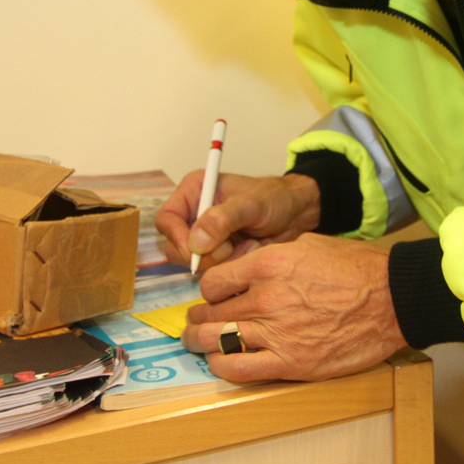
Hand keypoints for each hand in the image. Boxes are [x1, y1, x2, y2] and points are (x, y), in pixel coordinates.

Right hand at [155, 172, 320, 271]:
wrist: (296, 215)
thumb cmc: (275, 198)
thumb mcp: (251, 204)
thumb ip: (223, 219)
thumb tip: (195, 241)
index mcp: (195, 192)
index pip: (167, 218)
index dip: (176, 236)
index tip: (196, 250)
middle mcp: (194, 214)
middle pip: (175, 246)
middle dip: (201, 254)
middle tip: (230, 248)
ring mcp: (204, 237)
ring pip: (192, 263)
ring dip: (218, 262)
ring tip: (245, 246)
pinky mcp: (216, 255)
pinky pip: (210, 271)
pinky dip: (229, 267)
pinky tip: (247, 253)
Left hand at [181, 233, 407, 382]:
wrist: (392, 299)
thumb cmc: (357, 269)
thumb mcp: (309, 245)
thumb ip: (273, 257)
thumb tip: (250, 268)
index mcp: (268, 265)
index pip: (214, 282)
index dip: (209, 291)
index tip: (212, 297)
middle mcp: (266, 298)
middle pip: (210, 313)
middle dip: (197, 319)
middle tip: (194, 323)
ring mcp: (277, 333)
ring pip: (217, 341)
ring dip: (200, 343)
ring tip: (197, 343)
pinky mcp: (291, 363)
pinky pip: (239, 368)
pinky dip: (222, 365)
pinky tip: (220, 361)